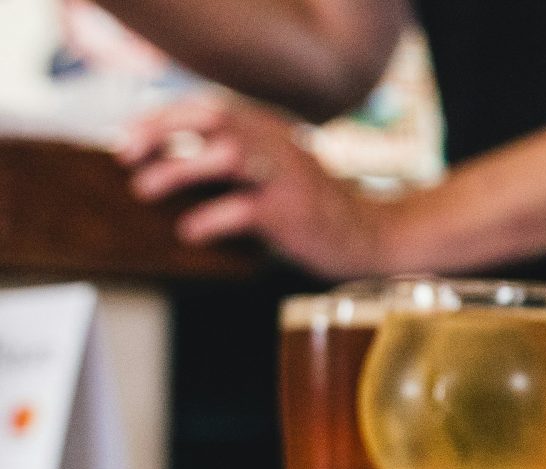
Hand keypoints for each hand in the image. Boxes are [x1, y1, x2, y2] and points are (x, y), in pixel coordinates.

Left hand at [118, 95, 391, 278]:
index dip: (161, 116)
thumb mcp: (275, 168)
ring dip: (177, 169)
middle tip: (125, 155)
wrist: (370, 235)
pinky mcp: (292, 214)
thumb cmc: (311, 207)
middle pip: (213, 118)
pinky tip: (189, 231)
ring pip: (227, 155)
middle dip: (161, 131)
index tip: (126, 138)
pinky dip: (208, 220)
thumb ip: (233, 155)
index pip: (208, 106)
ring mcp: (286, 178)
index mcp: (270, 130)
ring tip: (144, 188)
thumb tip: (165, 158)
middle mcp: (278, 145)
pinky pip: (244, 210)